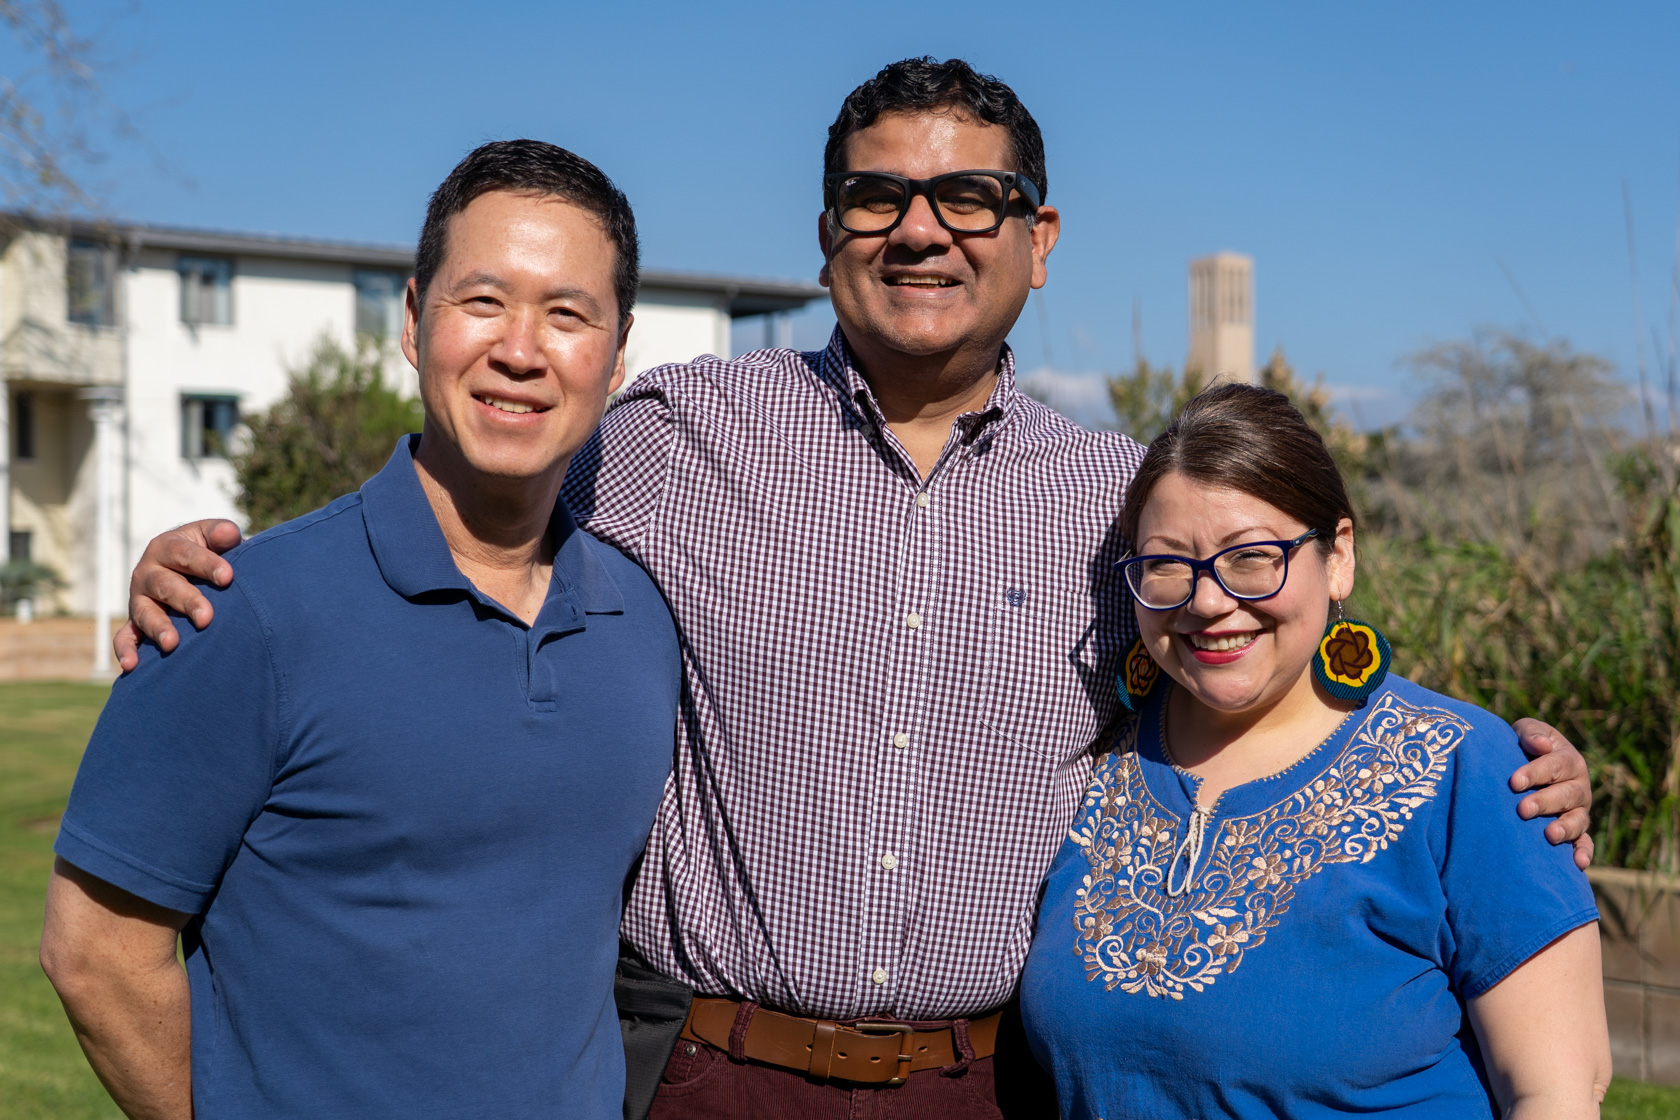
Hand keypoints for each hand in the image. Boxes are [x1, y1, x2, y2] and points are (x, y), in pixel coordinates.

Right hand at [114, 520, 242, 672]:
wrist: (190, 569)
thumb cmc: (208, 552)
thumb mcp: (212, 538)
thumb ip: (221, 535)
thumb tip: (230, 534)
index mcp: (167, 547)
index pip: (184, 554)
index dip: (206, 564)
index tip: (228, 577)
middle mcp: (148, 573)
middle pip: (165, 586)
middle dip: (187, 601)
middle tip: (207, 617)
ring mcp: (140, 599)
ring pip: (145, 613)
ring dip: (158, 628)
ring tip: (173, 644)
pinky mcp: (135, 622)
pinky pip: (126, 637)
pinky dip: (126, 651)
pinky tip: (133, 665)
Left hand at [1510, 718, 1593, 869]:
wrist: (1524, 766)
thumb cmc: (1523, 747)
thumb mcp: (1526, 733)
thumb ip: (1532, 734)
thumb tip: (1541, 745)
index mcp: (1568, 760)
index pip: (1555, 765)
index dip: (1535, 773)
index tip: (1514, 782)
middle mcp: (1578, 787)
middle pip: (1566, 795)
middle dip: (1545, 802)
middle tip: (1523, 809)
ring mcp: (1579, 810)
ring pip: (1578, 820)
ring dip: (1565, 828)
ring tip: (1550, 835)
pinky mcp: (1576, 831)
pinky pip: (1585, 844)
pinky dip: (1583, 853)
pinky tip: (1577, 864)